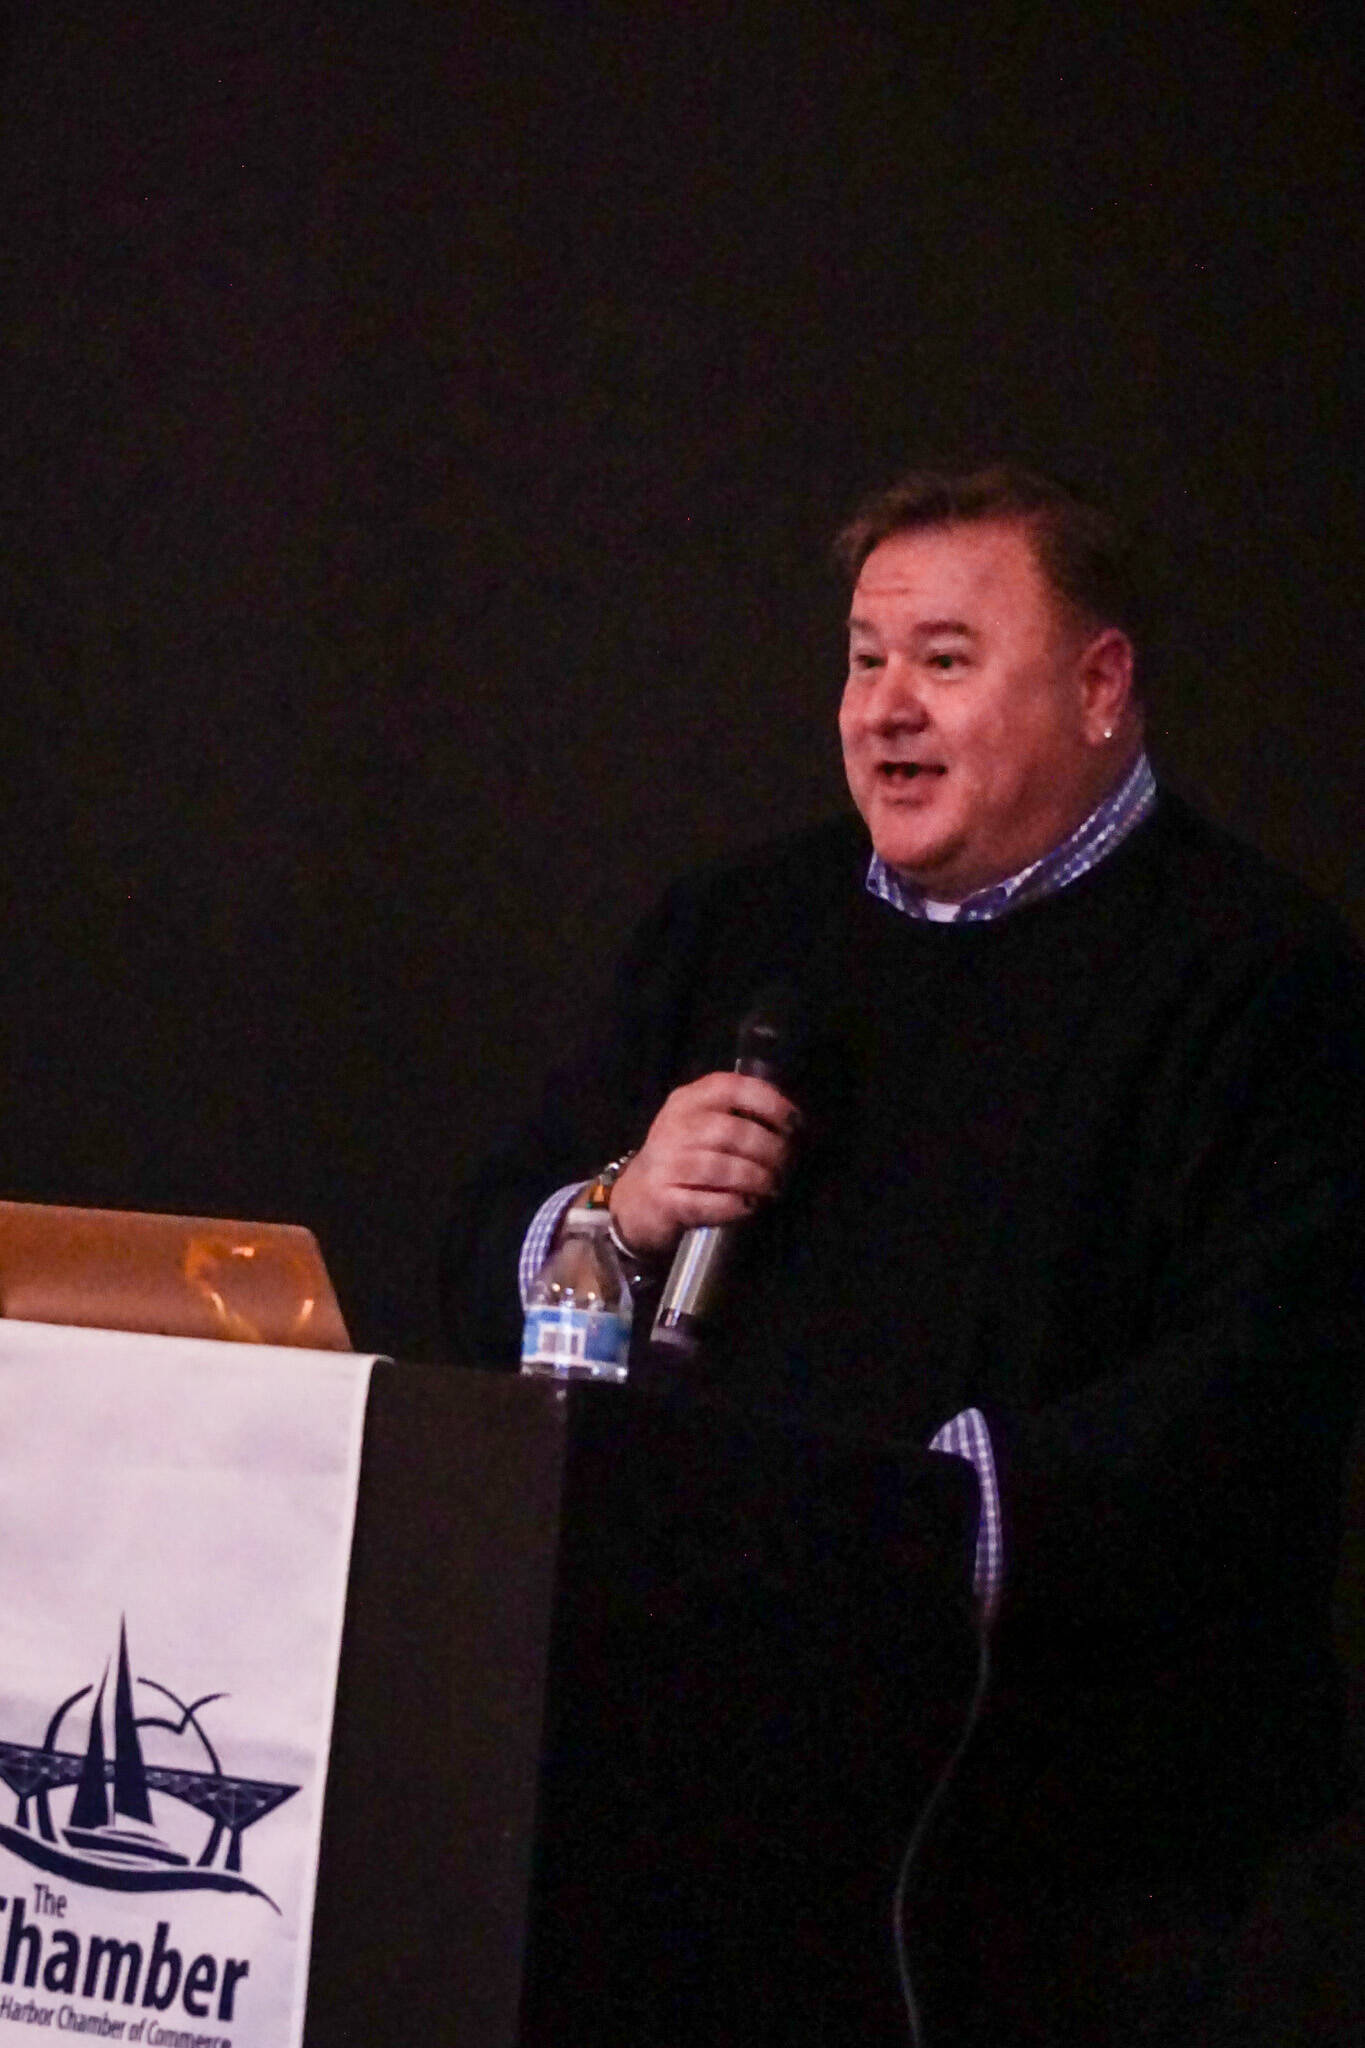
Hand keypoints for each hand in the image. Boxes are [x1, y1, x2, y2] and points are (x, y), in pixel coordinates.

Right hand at [608, 1071, 799, 1259]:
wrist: (636, 1199)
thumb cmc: (683, 1158)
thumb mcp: (701, 1124)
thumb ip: (739, 1116)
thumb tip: (794, 1124)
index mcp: (687, 1100)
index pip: (731, 1087)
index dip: (770, 1103)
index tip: (795, 1123)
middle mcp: (673, 1127)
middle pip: (733, 1132)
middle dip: (770, 1150)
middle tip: (786, 1165)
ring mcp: (666, 1165)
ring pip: (724, 1169)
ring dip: (758, 1180)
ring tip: (772, 1187)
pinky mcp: (665, 1201)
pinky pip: (711, 1203)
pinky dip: (737, 1206)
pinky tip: (749, 1205)